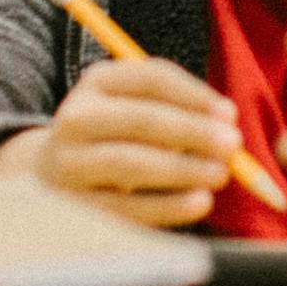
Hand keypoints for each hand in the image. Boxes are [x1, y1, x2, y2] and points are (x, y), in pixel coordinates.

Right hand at [0, 54, 246, 226]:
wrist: (54, 173)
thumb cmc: (118, 135)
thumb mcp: (138, 106)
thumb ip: (181, 108)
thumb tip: (227, 121)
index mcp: (98, 82)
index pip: (151, 78)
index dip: (194, 95)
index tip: (230, 114)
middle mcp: (76, 117)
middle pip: (141, 119)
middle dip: (193, 131)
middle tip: (232, 146)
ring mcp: (69, 161)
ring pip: (130, 162)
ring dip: (183, 169)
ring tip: (220, 175)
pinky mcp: (74, 203)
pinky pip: (125, 206)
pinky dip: (167, 205)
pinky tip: (199, 202)